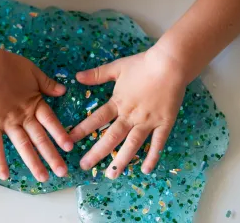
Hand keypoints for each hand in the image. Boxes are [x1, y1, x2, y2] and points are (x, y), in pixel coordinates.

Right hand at [0, 48, 73, 181]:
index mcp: (34, 103)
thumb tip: (63, 91)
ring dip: (33, 162)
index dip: (60, 134)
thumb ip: (47, 84)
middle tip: (63, 172)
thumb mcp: (32, 72)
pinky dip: (0, 160)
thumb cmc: (7, 65)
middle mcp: (23, 116)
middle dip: (52, 156)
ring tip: (43, 178)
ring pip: (23, 146)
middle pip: (40, 139)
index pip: (51, 122)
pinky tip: (4, 176)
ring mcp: (8, 122)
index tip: (70, 147)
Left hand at [70, 48, 187, 178]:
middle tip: (85, 166)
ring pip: (132, 144)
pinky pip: (157, 143)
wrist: (170, 64)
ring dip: (121, 160)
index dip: (82, 130)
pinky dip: (152, 156)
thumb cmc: (143, 64)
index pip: (97, 119)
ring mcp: (148, 121)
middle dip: (97, 153)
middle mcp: (130, 115)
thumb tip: (77, 77)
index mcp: (118, 102)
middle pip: (111, 137)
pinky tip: (146, 170)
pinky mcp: (164, 123)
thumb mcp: (117, 67)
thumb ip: (97, 74)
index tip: (69, 140)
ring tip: (112, 175)